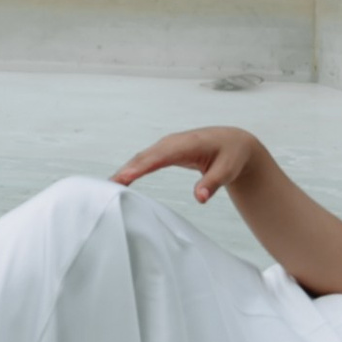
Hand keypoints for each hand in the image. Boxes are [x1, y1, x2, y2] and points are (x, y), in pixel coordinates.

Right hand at [113, 124, 271, 206]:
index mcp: (188, 144)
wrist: (234, 143)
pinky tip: (120, 181)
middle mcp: (174, 142)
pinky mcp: (165, 152)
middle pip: (145, 156)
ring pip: (142, 157)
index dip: (141, 166)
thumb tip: (200, 198)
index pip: (161, 156)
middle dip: (126, 170)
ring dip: (125, 170)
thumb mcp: (228, 171)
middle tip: (107, 186)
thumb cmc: (231, 155)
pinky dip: (131, 169)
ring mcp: (168, 146)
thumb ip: (212, 183)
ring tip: (108, 186)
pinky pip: (145, 160)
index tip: (125, 178)